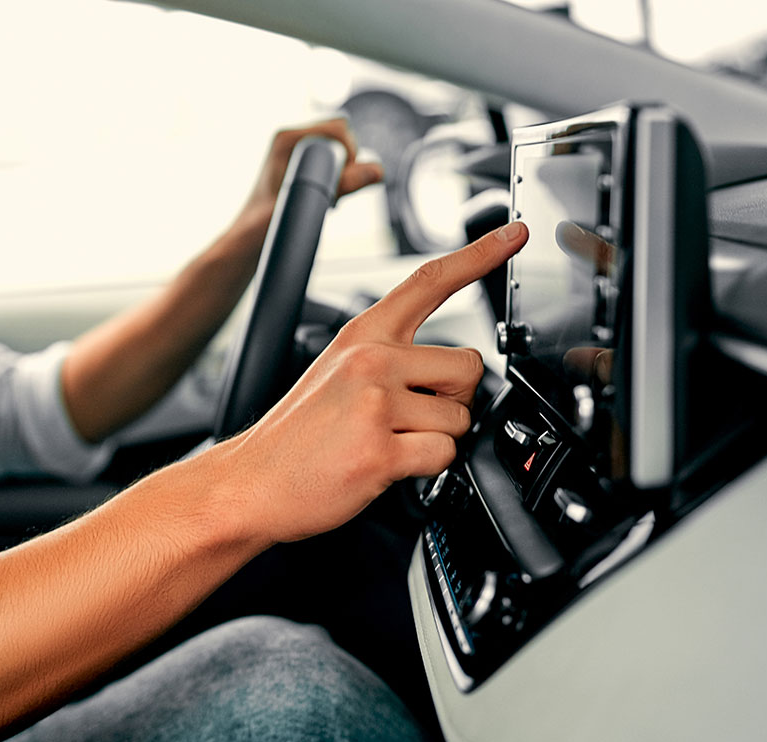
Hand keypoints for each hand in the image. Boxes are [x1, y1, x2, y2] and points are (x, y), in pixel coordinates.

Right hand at [224, 222, 528, 543]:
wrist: (250, 482)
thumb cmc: (297, 435)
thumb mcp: (336, 372)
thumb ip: (391, 359)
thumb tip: (453, 373)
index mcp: (362, 335)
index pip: (430, 281)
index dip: (480, 255)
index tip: (515, 234)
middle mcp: (370, 360)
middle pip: (468, 366)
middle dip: (454, 399)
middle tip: (410, 418)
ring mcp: (374, 404)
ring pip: (460, 418)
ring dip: (437, 438)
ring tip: (389, 442)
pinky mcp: (380, 450)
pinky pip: (443, 455)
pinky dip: (425, 468)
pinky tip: (387, 465)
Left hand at [235, 117, 383, 231]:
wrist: (247, 243)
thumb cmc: (266, 226)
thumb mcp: (312, 202)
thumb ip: (343, 185)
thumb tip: (378, 170)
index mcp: (286, 139)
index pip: (338, 127)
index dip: (349, 154)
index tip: (339, 182)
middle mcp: (290, 141)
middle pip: (341, 137)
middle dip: (347, 164)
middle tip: (333, 194)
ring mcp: (295, 154)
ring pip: (338, 153)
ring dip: (342, 175)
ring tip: (327, 199)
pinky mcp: (300, 168)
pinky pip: (332, 165)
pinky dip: (336, 182)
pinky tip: (325, 201)